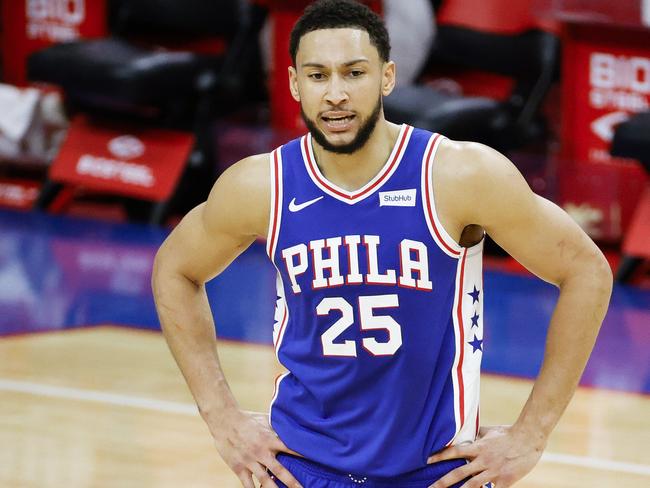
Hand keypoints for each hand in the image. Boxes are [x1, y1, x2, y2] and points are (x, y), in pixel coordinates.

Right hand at [210, 408, 302, 487]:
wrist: (224, 420)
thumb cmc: (247, 419)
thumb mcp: (264, 420)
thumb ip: (277, 427)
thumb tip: (292, 425)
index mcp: (270, 439)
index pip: (290, 448)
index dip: (302, 455)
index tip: (315, 461)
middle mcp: (261, 452)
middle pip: (280, 471)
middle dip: (292, 483)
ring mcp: (250, 461)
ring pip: (265, 481)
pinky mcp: (239, 467)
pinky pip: (247, 484)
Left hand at [426, 425, 545, 487]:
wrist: (529, 438)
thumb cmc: (508, 432)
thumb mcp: (489, 431)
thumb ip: (476, 434)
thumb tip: (465, 431)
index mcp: (478, 447)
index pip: (454, 451)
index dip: (440, 455)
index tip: (426, 461)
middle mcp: (482, 460)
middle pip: (458, 473)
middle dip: (442, 482)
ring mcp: (493, 471)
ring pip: (472, 485)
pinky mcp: (505, 480)